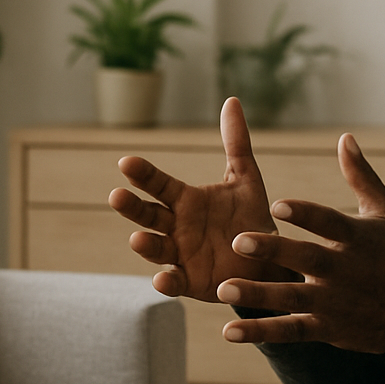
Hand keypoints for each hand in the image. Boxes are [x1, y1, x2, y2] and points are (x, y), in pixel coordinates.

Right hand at [110, 98, 297, 300]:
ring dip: (144, 245)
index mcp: (185, 201)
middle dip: (132, 207)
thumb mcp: (245, 178)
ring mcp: (180, 255)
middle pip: (148, 215)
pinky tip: (161, 280)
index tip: (126, 162)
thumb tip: (231, 100)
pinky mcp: (191, 282)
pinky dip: (166, 283)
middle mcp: (176, 227)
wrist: (268, 260)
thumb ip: (236, 142)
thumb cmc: (250, 218)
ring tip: (137, 239)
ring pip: (155, 249)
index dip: (143, 174)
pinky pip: (175, 283)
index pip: (158, 184)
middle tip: (116, 197)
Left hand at [216, 132, 384, 364]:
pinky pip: (291, 331)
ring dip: (258, 294)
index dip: (305, 214)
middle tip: (239, 242)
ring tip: (223, 289)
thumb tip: (344, 137)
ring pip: (292, 298)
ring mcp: (336, 302)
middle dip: (274, 251)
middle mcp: (345, 270)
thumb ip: (360, 177)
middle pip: (306, 259)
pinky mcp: (329, 328)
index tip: (278, 204)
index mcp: (358, 237)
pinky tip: (230, 330)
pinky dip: (262, 332)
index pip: (329, 222)